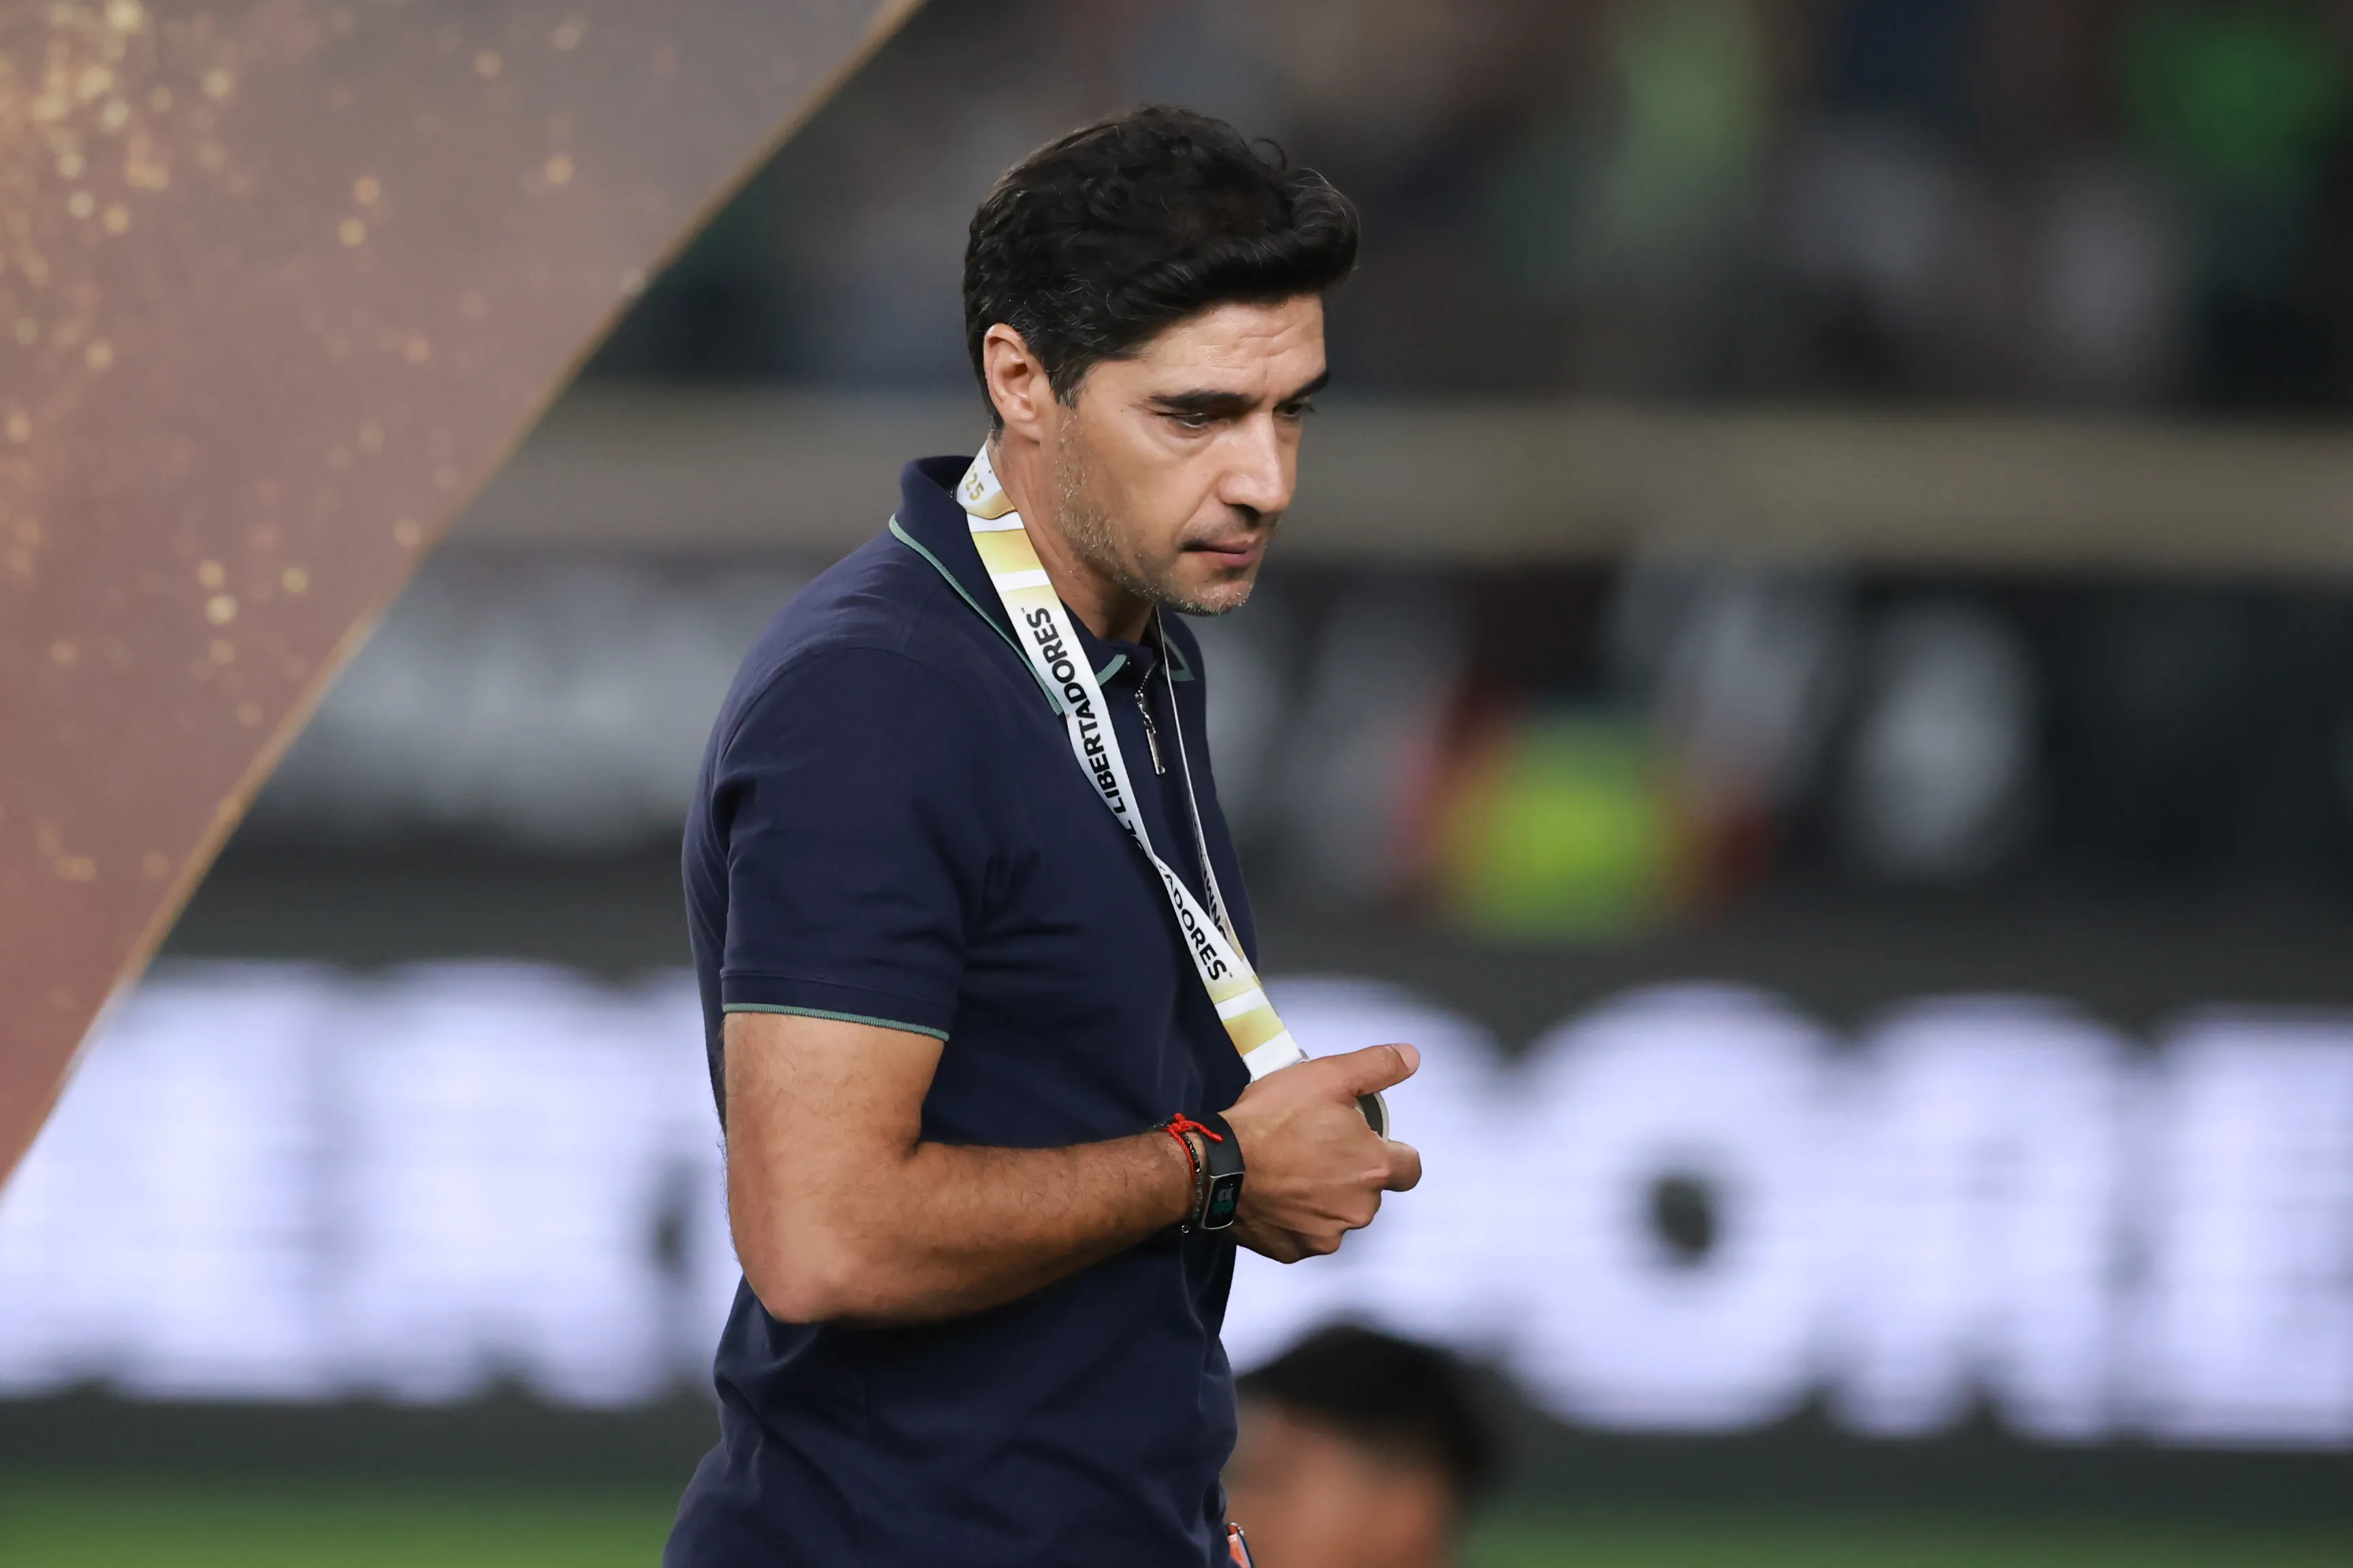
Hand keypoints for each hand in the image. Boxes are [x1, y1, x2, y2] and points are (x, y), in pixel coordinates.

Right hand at [1221, 1043, 1421, 1262]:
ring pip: (1337, 1214)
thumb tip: (1410, 1058)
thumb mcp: (1327, 1076)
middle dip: (1349, 1173)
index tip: (1365, 1143)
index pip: (1409, 1168)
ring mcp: (1325, 1235)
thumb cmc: (1271, 1122)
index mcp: (1373, 1168)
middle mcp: (1357, 1209)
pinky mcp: (1294, 1251)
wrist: (1217, 1164)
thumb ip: (1376, 1067)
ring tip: (1291, 1170)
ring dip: (1323, 1197)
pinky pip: (1305, 1234)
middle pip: (1369, 1191)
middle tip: (1315, 1148)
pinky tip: (1275, 1194)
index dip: (1391, 1153)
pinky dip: (1294, 1218)